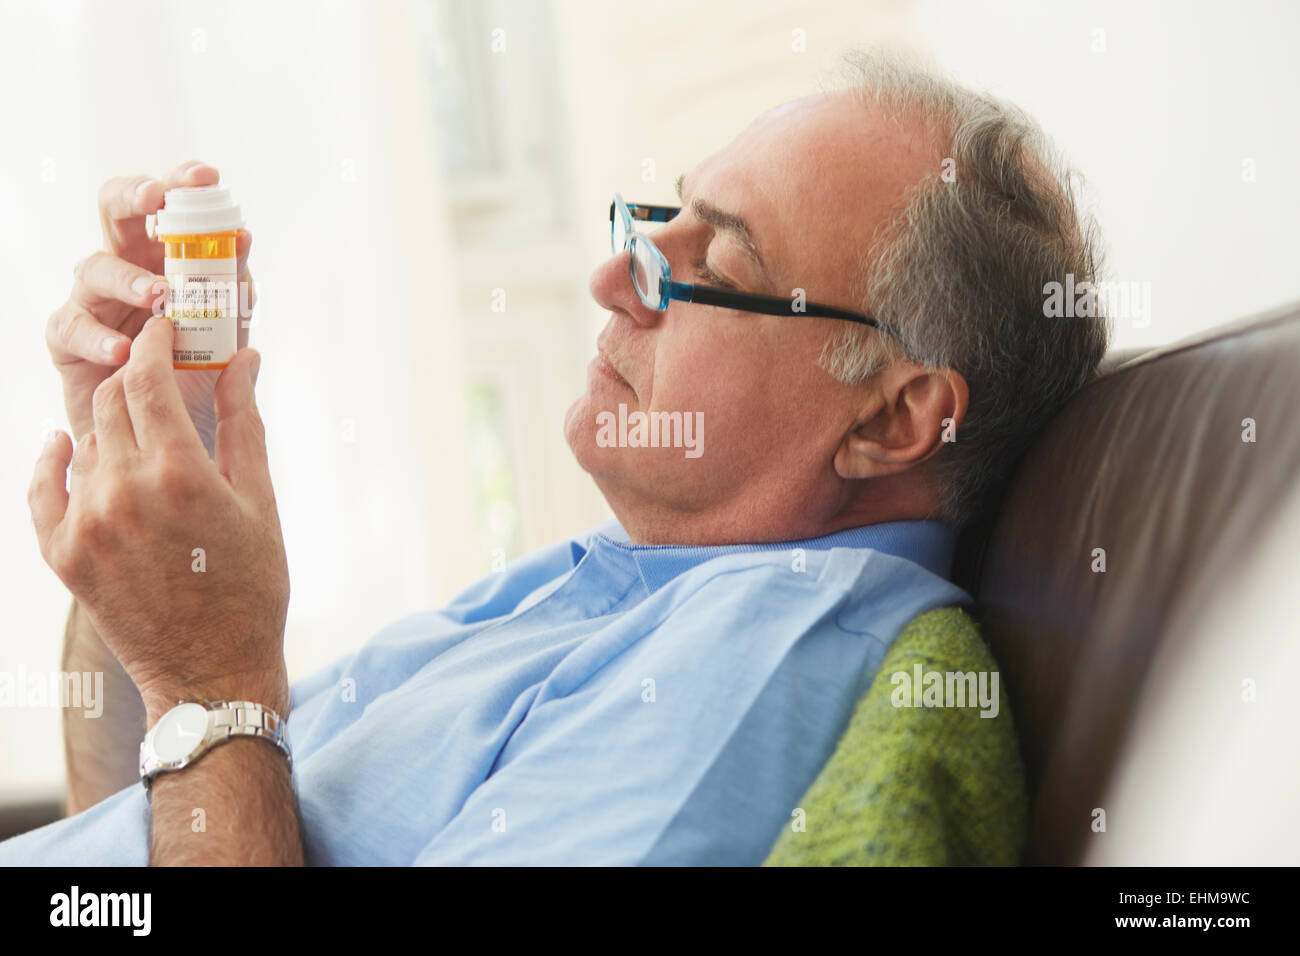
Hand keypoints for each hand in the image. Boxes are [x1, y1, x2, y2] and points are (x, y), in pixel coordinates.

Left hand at [29, 316, 288, 720]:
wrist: (212, 672)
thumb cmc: (252, 588)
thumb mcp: (260, 501)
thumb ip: (244, 423)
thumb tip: (245, 359)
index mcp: (179, 473)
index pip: (147, 378)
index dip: (155, 343)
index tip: (166, 329)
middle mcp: (123, 491)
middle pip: (112, 402)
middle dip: (137, 378)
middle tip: (160, 375)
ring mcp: (86, 523)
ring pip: (86, 441)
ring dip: (112, 425)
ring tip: (142, 432)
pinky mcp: (64, 554)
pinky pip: (44, 489)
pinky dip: (52, 461)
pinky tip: (63, 445)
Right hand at [46, 160, 254, 442]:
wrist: (163, 435)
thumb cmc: (193, 373)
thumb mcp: (225, 330)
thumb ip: (234, 289)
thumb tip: (243, 241)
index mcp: (162, 257)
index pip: (165, 207)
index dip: (180, 184)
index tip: (206, 177)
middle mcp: (124, 267)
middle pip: (113, 211)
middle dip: (134, 197)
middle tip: (157, 200)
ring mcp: (91, 300)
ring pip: (93, 268)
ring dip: (128, 278)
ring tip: (159, 297)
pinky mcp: (67, 340)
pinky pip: (72, 328)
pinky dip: (99, 338)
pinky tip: (125, 350)